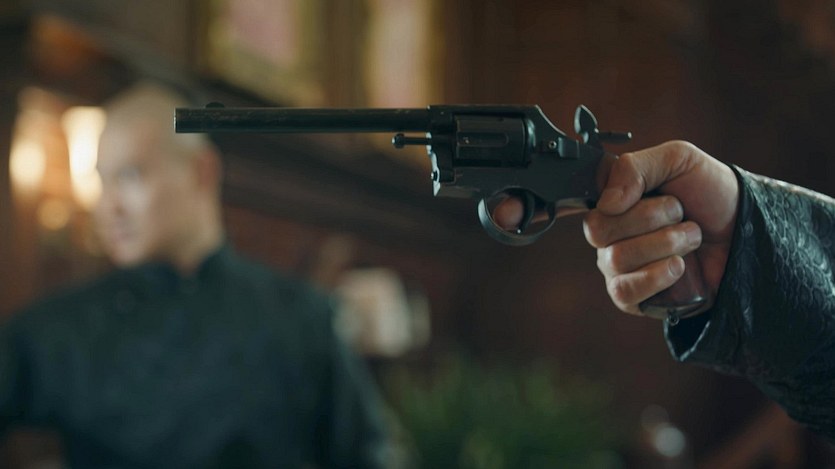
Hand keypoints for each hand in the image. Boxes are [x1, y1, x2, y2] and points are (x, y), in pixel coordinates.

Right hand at [582, 141, 738, 314]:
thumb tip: (607, 204)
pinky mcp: (632, 297)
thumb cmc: (709, 193)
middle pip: (599, 230)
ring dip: (665, 244)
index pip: (589, 200)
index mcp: (611, 200)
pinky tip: (679, 267)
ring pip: (615, 259)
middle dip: (652, 218)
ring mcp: (617, 267)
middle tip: (680, 213)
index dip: (620, 197)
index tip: (651, 191)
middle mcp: (608, 234)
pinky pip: (623, 291)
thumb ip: (634, 167)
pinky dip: (654, 277)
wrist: (744, 230)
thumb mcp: (677, 159)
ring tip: (691, 238)